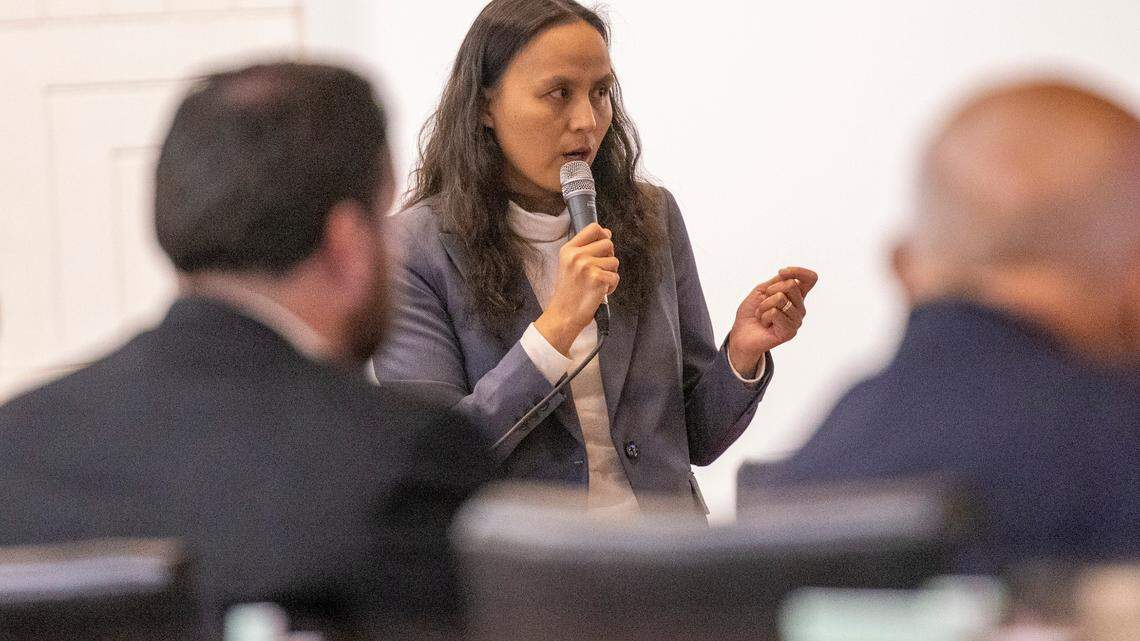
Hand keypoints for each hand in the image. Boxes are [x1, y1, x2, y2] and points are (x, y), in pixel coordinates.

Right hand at [534, 223, 618, 354]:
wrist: (564, 315)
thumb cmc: (569, 292)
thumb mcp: (568, 264)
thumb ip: (585, 248)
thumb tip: (607, 234)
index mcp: (568, 249)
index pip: (593, 228)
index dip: (604, 234)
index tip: (603, 246)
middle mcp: (577, 255)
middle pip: (608, 243)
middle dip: (608, 257)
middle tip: (598, 271)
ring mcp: (587, 266)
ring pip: (614, 261)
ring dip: (610, 274)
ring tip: (596, 283)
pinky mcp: (598, 279)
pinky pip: (616, 277)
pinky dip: (611, 287)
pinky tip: (599, 292)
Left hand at [727, 266, 817, 376]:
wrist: (741, 334)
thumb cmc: (751, 312)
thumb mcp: (762, 290)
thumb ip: (777, 281)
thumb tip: (788, 275)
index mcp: (796, 296)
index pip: (810, 279)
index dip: (798, 271)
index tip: (781, 272)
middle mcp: (800, 308)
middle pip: (791, 284)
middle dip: (770, 290)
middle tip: (764, 304)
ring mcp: (797, 320)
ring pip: (780, 298)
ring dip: (763, 306)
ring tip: (762, 316)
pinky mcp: (790, 332)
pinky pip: (775, 313)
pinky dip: (763, 316)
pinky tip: (765, 324)